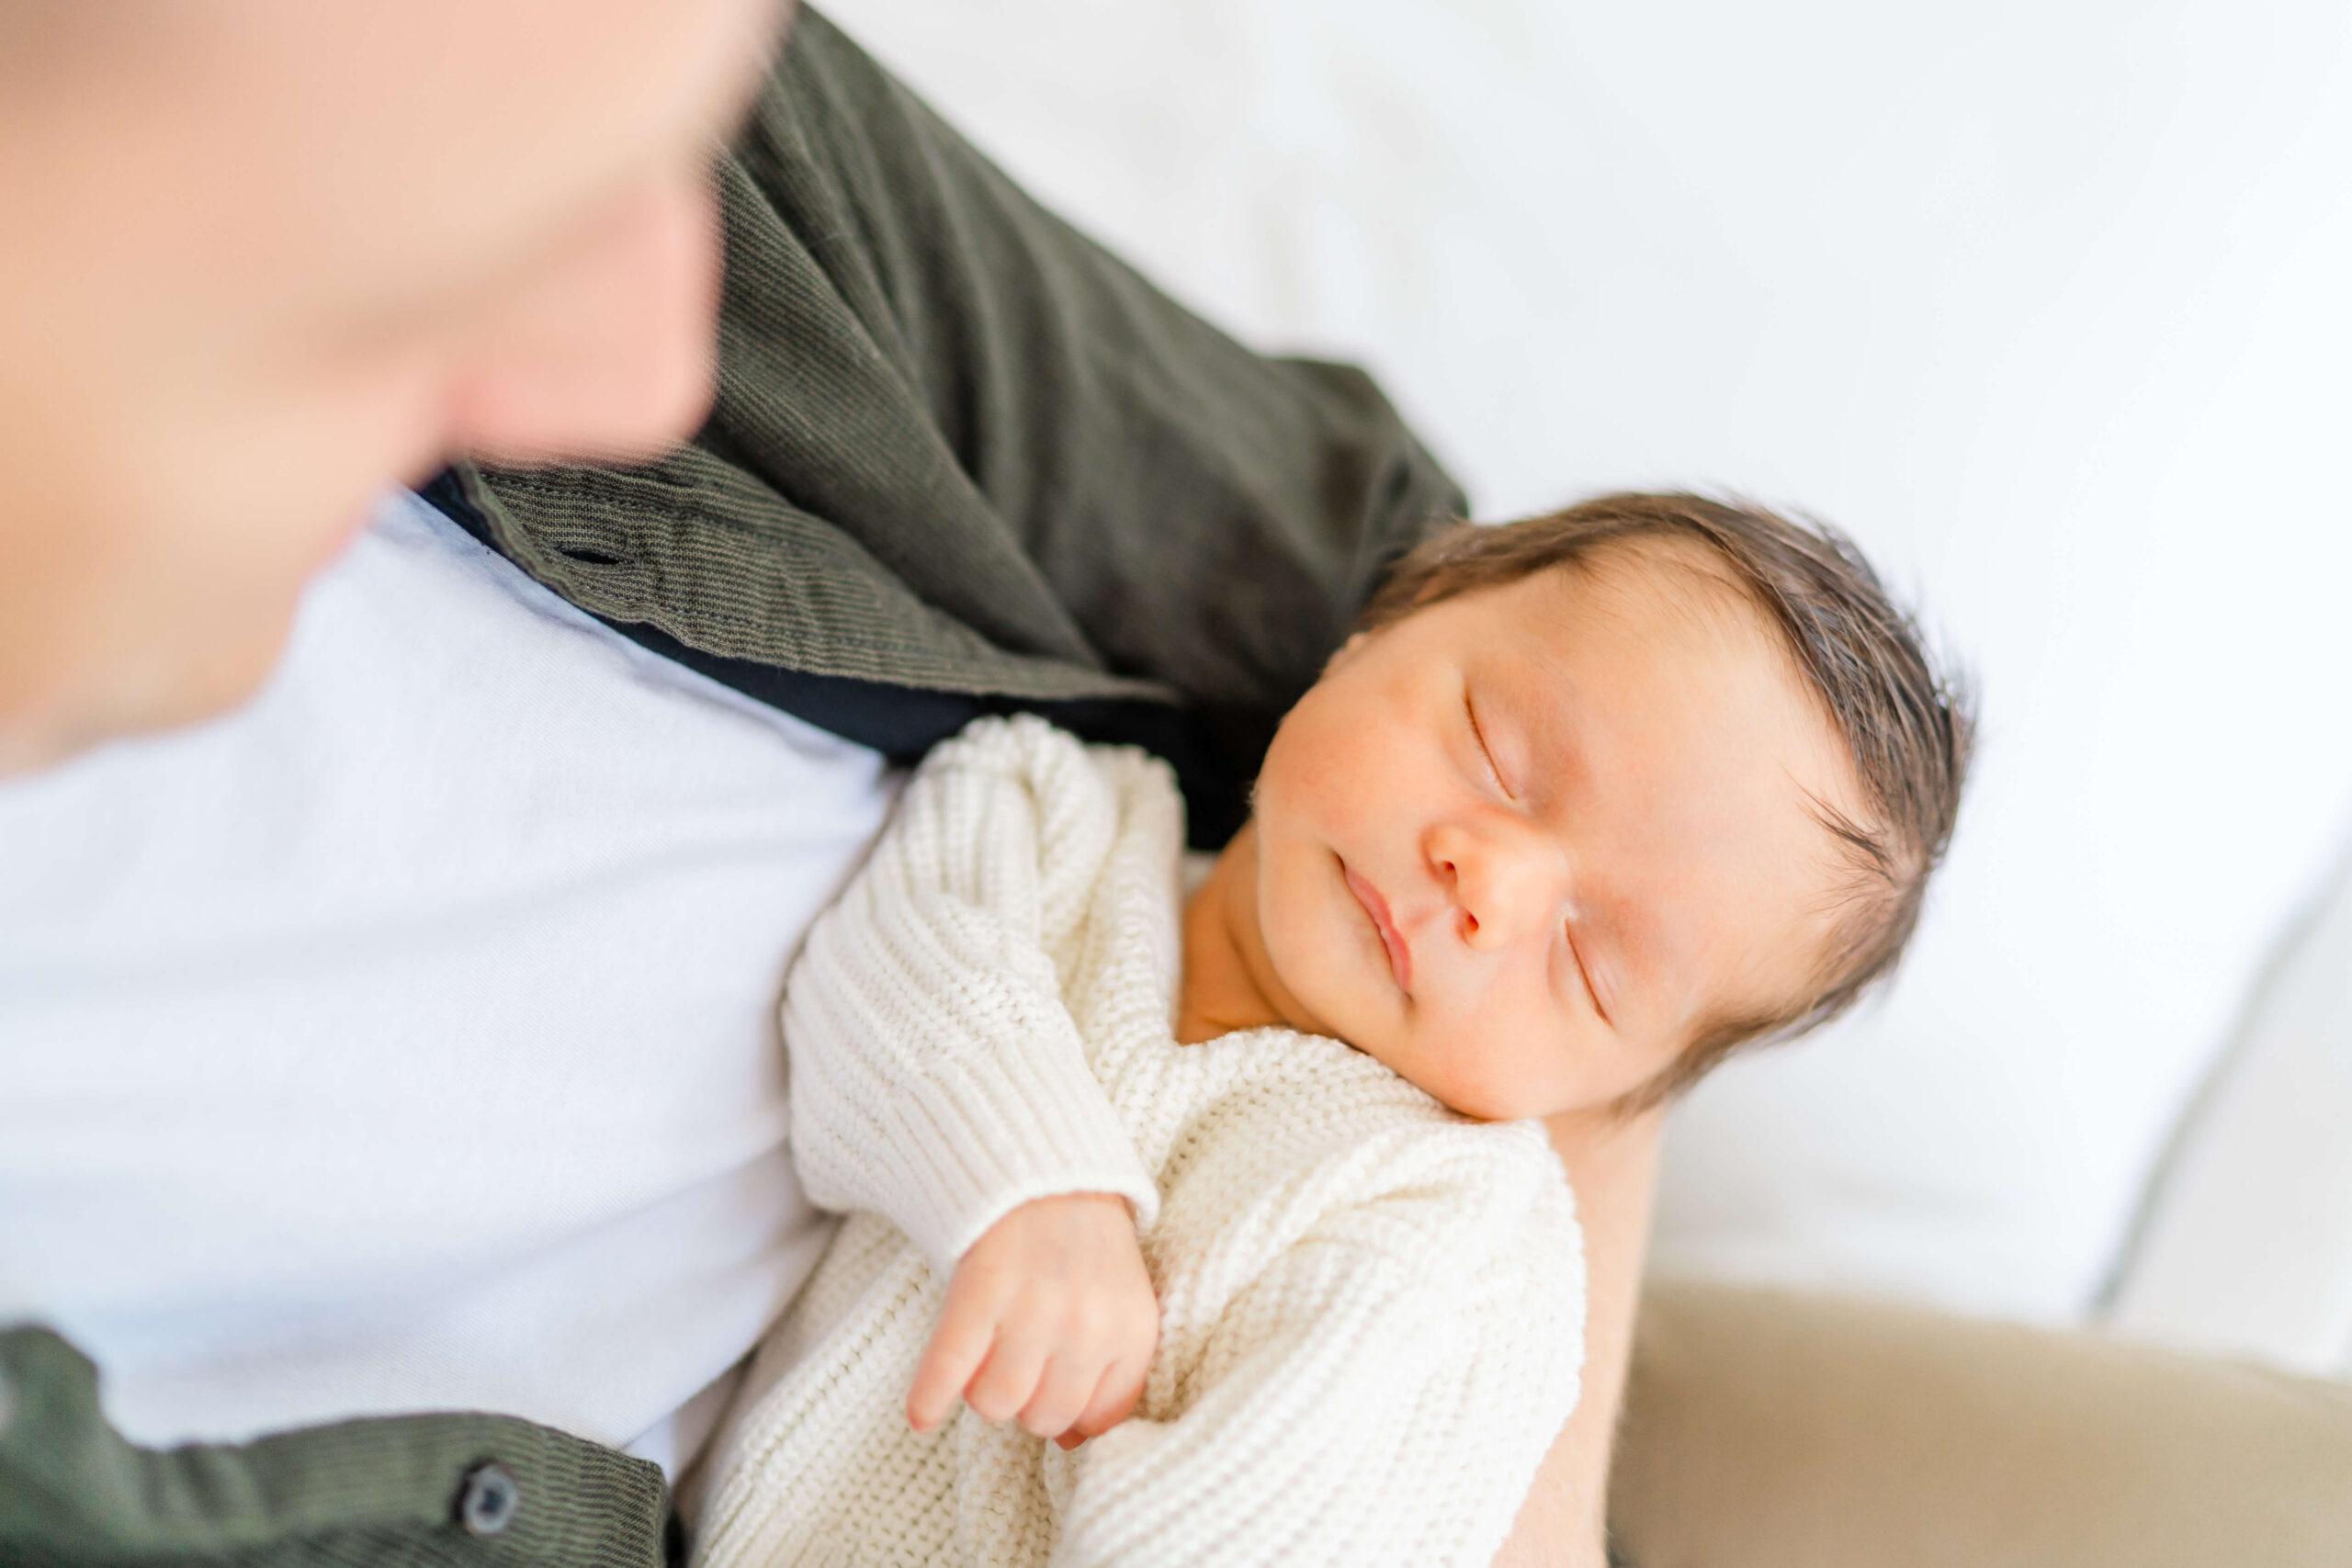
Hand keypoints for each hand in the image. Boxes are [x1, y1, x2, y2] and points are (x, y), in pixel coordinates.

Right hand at [908, 1192, 1158, 1447]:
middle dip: (1027, 1398)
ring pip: (995, 1404)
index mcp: (1132, 1329)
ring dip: (983, 1388)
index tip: (1055, 1385)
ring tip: (985, 1354)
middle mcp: (1087, 1325)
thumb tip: (1071, 1444)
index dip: (1071, 1410)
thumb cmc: (1083, 1243)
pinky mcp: (979, 1292)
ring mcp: (1032, 1309)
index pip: (1099, 1420)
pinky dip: (929, 1398)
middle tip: (1020, 1355)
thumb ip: (1109, 1370)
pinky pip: (950, 1371)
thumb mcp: (1121, 1300)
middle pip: (1043, 1418)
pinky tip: (921, 1414)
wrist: (1041, 1162)